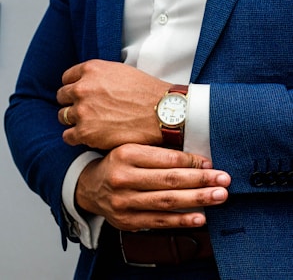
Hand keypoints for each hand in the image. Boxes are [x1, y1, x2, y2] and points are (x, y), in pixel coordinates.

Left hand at [57, 59, 171, 148]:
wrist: (162, 113)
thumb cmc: (147, 93)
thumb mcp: (121, 72)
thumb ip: (99, 76)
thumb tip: (89, 83)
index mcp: (91, 70)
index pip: (67, 79)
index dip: (74, 88)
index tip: (81, 97)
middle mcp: (82, 88)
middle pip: (63, 97)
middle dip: (72, 104)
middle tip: (86, 112)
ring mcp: (82, 111)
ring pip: (63, 116)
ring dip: (74, 120)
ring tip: (89, 125)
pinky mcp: (86, 132)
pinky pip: (68, 136)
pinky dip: (75, 137)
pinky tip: (87, 136)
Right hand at [76, 144, 230, 230]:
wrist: (91, 187)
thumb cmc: (116, 165)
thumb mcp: (130, 150)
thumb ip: (157, 153)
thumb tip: (194, 160)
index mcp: (126, 154)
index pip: (165, 158)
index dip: (191, 162)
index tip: (210, 163)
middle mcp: (123, 178)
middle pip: (169, 180)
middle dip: (200, 180)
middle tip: (223, 179)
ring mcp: (124, 202)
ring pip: (166, 201)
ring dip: (197, 199)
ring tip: (219, 196)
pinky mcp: (126, 220)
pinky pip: (158, 221)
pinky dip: (181, 219)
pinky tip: (200, 216)